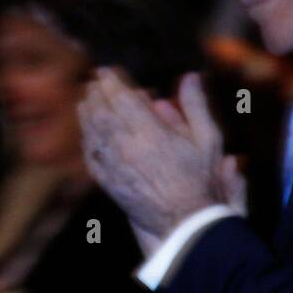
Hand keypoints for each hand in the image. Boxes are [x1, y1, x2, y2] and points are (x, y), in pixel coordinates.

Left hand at [79, 69, 227, 238]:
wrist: (183, 221)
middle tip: (94, 82)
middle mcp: (127, 147)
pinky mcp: (108, 183)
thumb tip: (191, 76)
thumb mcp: (207, 139)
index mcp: (150, 133)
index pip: (122, 98)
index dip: (111, 82)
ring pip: (92, 133)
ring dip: (86, 113)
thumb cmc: (199, 180)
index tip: (106, 71)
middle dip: (96, 93)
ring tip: (85, 100)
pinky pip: (90, 157)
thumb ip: (195, 106)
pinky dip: (86, 140)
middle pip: (102, 112)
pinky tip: (86, 133)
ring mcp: (114, 167)